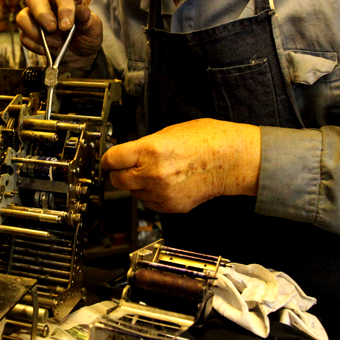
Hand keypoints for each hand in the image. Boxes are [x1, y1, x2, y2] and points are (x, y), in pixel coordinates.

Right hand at [16, 0, 102, 68]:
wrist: (80, 55)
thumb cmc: (86, 35)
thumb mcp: (94, 28)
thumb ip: (88, 19)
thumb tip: (82, 11)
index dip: (64, 8)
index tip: (67, 26)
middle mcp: (48, 2)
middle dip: (41, 13)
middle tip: (51, 29)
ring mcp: (35, 17)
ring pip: (22, 17)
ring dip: (36, 33)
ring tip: (55, 44)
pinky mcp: (28, 33)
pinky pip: (23, 37)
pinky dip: (36, 46)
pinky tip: (48, 50)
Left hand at [102, 119, 261, 212]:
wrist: (231, 160)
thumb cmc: (207, 140)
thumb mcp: (168, 132)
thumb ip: (144, 146)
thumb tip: (128, 155)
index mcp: (150, 151)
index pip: (111, 160)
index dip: (108, 159)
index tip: (108, 160)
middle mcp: (152, 174)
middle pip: (117, 180)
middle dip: (119, 173)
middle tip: (126, 167)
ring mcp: (162, 193)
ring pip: (133, 193)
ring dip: (136, 184)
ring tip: (154, 172)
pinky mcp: (171, 206)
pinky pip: (149, 203)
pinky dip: (151, 194)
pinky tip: (164, 183)